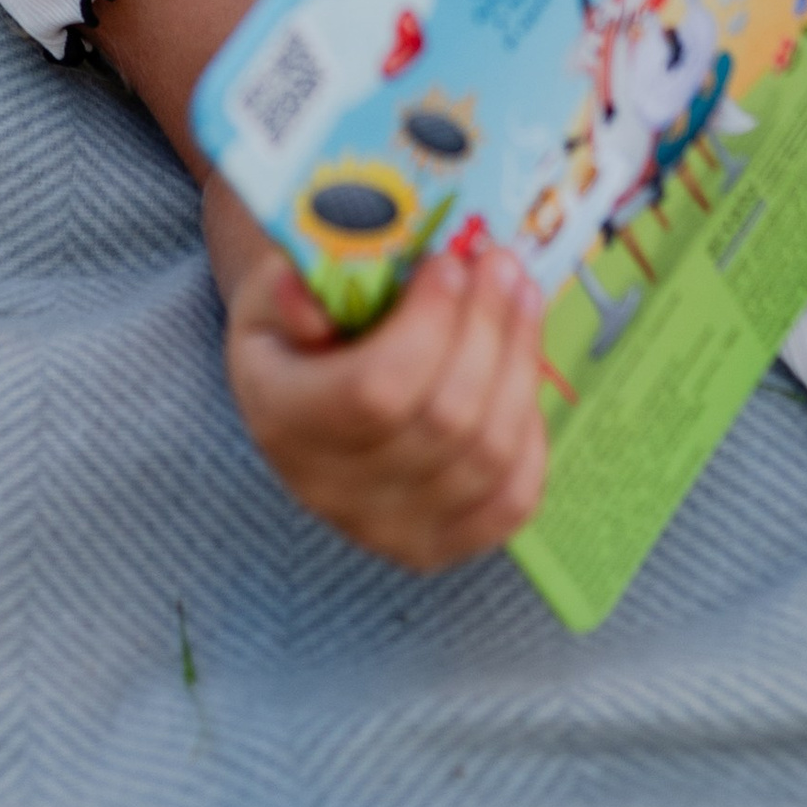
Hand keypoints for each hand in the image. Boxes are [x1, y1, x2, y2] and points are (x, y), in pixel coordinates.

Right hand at [211, 183, 549, 571]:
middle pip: (445, 420)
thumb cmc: (299, 318)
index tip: (449, 262)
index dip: (428, 325)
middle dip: (486, 329)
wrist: (303, 383)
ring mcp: (388, 529)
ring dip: (519, 364)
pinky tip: (522, 370)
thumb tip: (309, 301)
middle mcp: (330, 489)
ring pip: (488, 455)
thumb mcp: (274, 283)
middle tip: (502, 263)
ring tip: (523, 296)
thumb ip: (291, 284)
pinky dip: (532, 432)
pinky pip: (512, 500)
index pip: (374, 391)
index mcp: (281, 417)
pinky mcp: (438, 543)